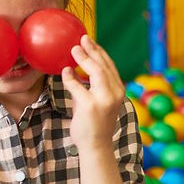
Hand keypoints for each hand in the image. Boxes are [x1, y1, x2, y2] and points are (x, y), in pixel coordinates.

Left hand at [61, 36, 124, 153]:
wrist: (96, 145)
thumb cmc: (94, 123)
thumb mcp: (96, 101)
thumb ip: (89, 87)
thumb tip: (73, 71)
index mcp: (119, 91)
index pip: (110, 67)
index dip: (100, 52)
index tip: (90, 42)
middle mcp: (115, 93)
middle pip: (104, 66)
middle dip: (93, 50)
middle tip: (82, 38)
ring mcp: (104, 99)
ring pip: (95, 71)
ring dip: (83, 58)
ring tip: (73, 49)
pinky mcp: (90, 105)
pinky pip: (78, 86)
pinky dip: (69, 77)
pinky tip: (64, 71)